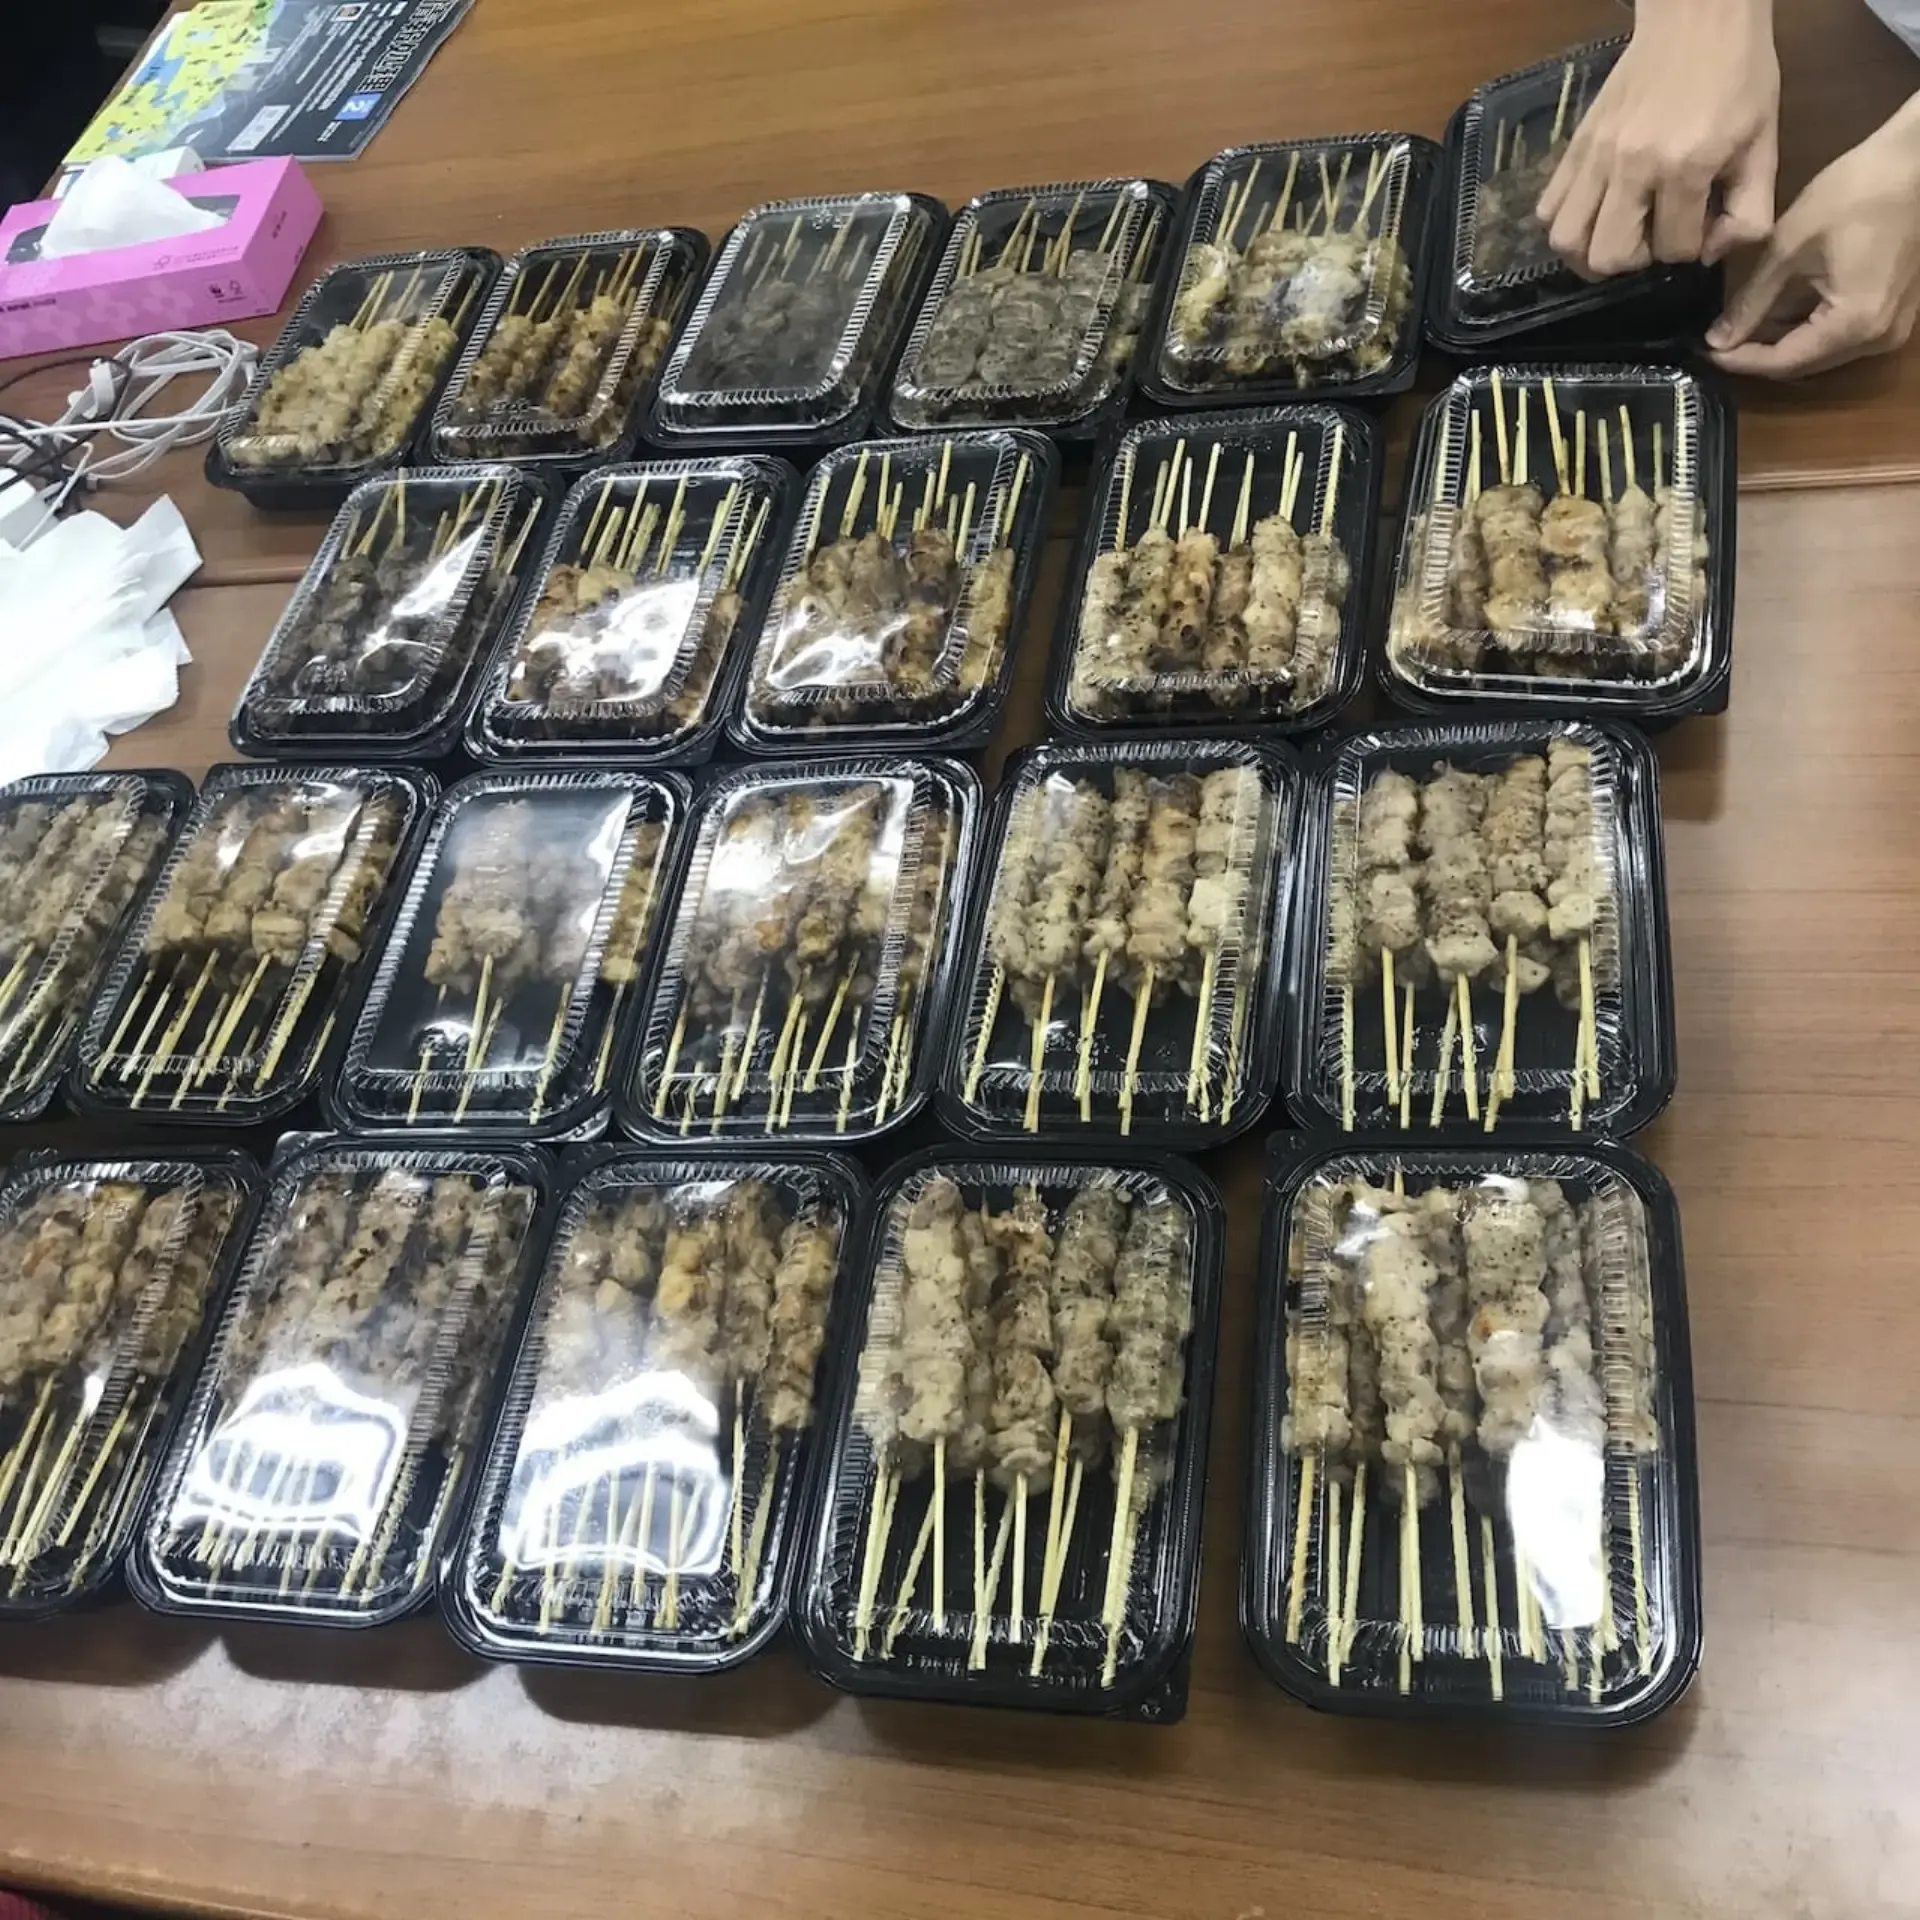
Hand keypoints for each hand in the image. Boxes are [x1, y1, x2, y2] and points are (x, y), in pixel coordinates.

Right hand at [1536, 0, 1779, 276]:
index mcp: (1686, 166)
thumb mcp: (1765, 144)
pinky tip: (1594, 213)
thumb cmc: (1740, 77)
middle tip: (1653, 238)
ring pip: (1566, 241)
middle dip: (1635, 261)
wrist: (1698, 18)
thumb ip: (1750, 212)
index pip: (1674, 249)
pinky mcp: (1576, 146)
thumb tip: (1709, 253)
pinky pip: (1547, 208)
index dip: (1692, 249)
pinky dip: (1567, 223)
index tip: (1703, 222)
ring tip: (1616, 235)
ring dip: (1590, 251)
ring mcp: (1596, 156)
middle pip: (1608, 256)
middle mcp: (1632, 167)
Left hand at [1708, 109, 1919, 378]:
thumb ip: (1751, 301)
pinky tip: (1776, 310)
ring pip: (1821, 351)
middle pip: (1803, 363)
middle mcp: (1877, 339)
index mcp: (1853, 326)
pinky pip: (1841, 333)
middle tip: (1716, 338)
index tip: (1703, 351)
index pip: (1782, 364)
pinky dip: (1806, 326)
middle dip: (1757, 353)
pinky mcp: (1895, 310)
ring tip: (1739, 324)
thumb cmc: (1858, 192)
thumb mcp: (1790, 248)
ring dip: (1779, 341)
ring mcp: (1891, 327)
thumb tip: (1717, 339)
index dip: (1738, 360)